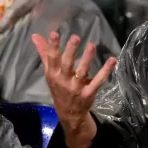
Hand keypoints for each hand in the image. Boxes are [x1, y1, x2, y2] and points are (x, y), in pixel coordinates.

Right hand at [32, 32, 115, 147]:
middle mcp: (64, 80)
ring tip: (92, 45)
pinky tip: (112, 60)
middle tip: (75, 37)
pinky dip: (106, 71)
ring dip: (87, 58)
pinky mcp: (88, 93)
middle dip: (70, 51)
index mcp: (53, 74)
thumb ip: (44, 53)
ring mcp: (77, 87)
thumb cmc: (58, 88)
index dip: (52, 46)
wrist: (69, 113)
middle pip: (67, 64)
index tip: (54, 33)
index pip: (52, 59)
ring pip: (82, 72)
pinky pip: (98, 81)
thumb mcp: (49, 72)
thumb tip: (35, 35)